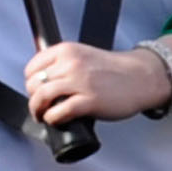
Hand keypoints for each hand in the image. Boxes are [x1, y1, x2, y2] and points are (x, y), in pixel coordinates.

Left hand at [25, 37, 171, 128]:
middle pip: (35, 83)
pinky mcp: (90, 101)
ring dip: (38, 110)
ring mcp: (81, 82)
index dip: (30, 82)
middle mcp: (71, 63)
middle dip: (33, 98)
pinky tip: (56, 120)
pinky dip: (52, 118)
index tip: (34, 91)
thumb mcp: (84, 56)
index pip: (32, 67)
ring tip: (42, 116)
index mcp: (67, 50)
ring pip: (42, 96)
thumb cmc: (114, 70)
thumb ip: (64, 64)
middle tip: (38, 107)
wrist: (140, 77)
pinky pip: (59, 112)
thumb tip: (43, 82)